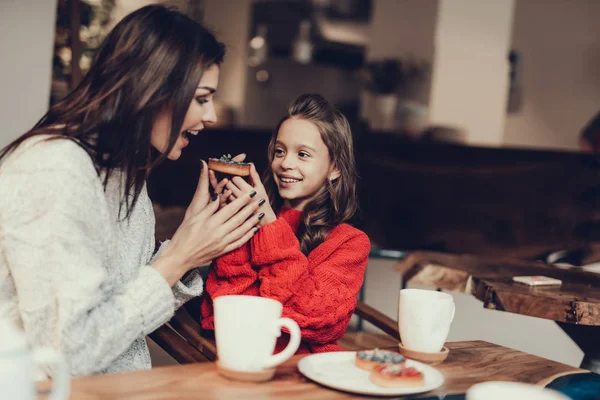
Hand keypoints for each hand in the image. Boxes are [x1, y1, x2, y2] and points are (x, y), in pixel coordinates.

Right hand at [153, 160, 263, 285]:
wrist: (180, 257)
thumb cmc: (184, 235)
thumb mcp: (194, 218)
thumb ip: (209, 208)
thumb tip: (220, 196)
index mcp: (211, 223)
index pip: (231, 209)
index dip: (242, 200)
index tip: (251, 193)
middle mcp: (219, 233)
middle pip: (239, 219)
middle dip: (251, 208)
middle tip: (260, 200)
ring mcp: (222, 243)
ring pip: (242, 230)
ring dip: (252, 221)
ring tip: (260, 213)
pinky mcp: (223, 251)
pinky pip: (239, 243)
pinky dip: (248, 236)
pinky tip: (254, 230)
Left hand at [223, 163, 276, 226]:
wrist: (264, 220)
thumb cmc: (263, 202)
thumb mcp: (261, 188)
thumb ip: (254, 175)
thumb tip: (250, 163)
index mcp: (248, 191)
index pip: (235, 178)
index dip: (235, 174)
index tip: (236, 175)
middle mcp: (240, 198)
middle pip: (228, 183)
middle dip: (229, 180)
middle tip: (231, 179)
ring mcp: (235, 205)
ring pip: (224, 191)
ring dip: (225, 187)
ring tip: (230, 187)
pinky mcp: (231, 211)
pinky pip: (224, 200)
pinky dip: (225, 196)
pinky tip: (229, 195)